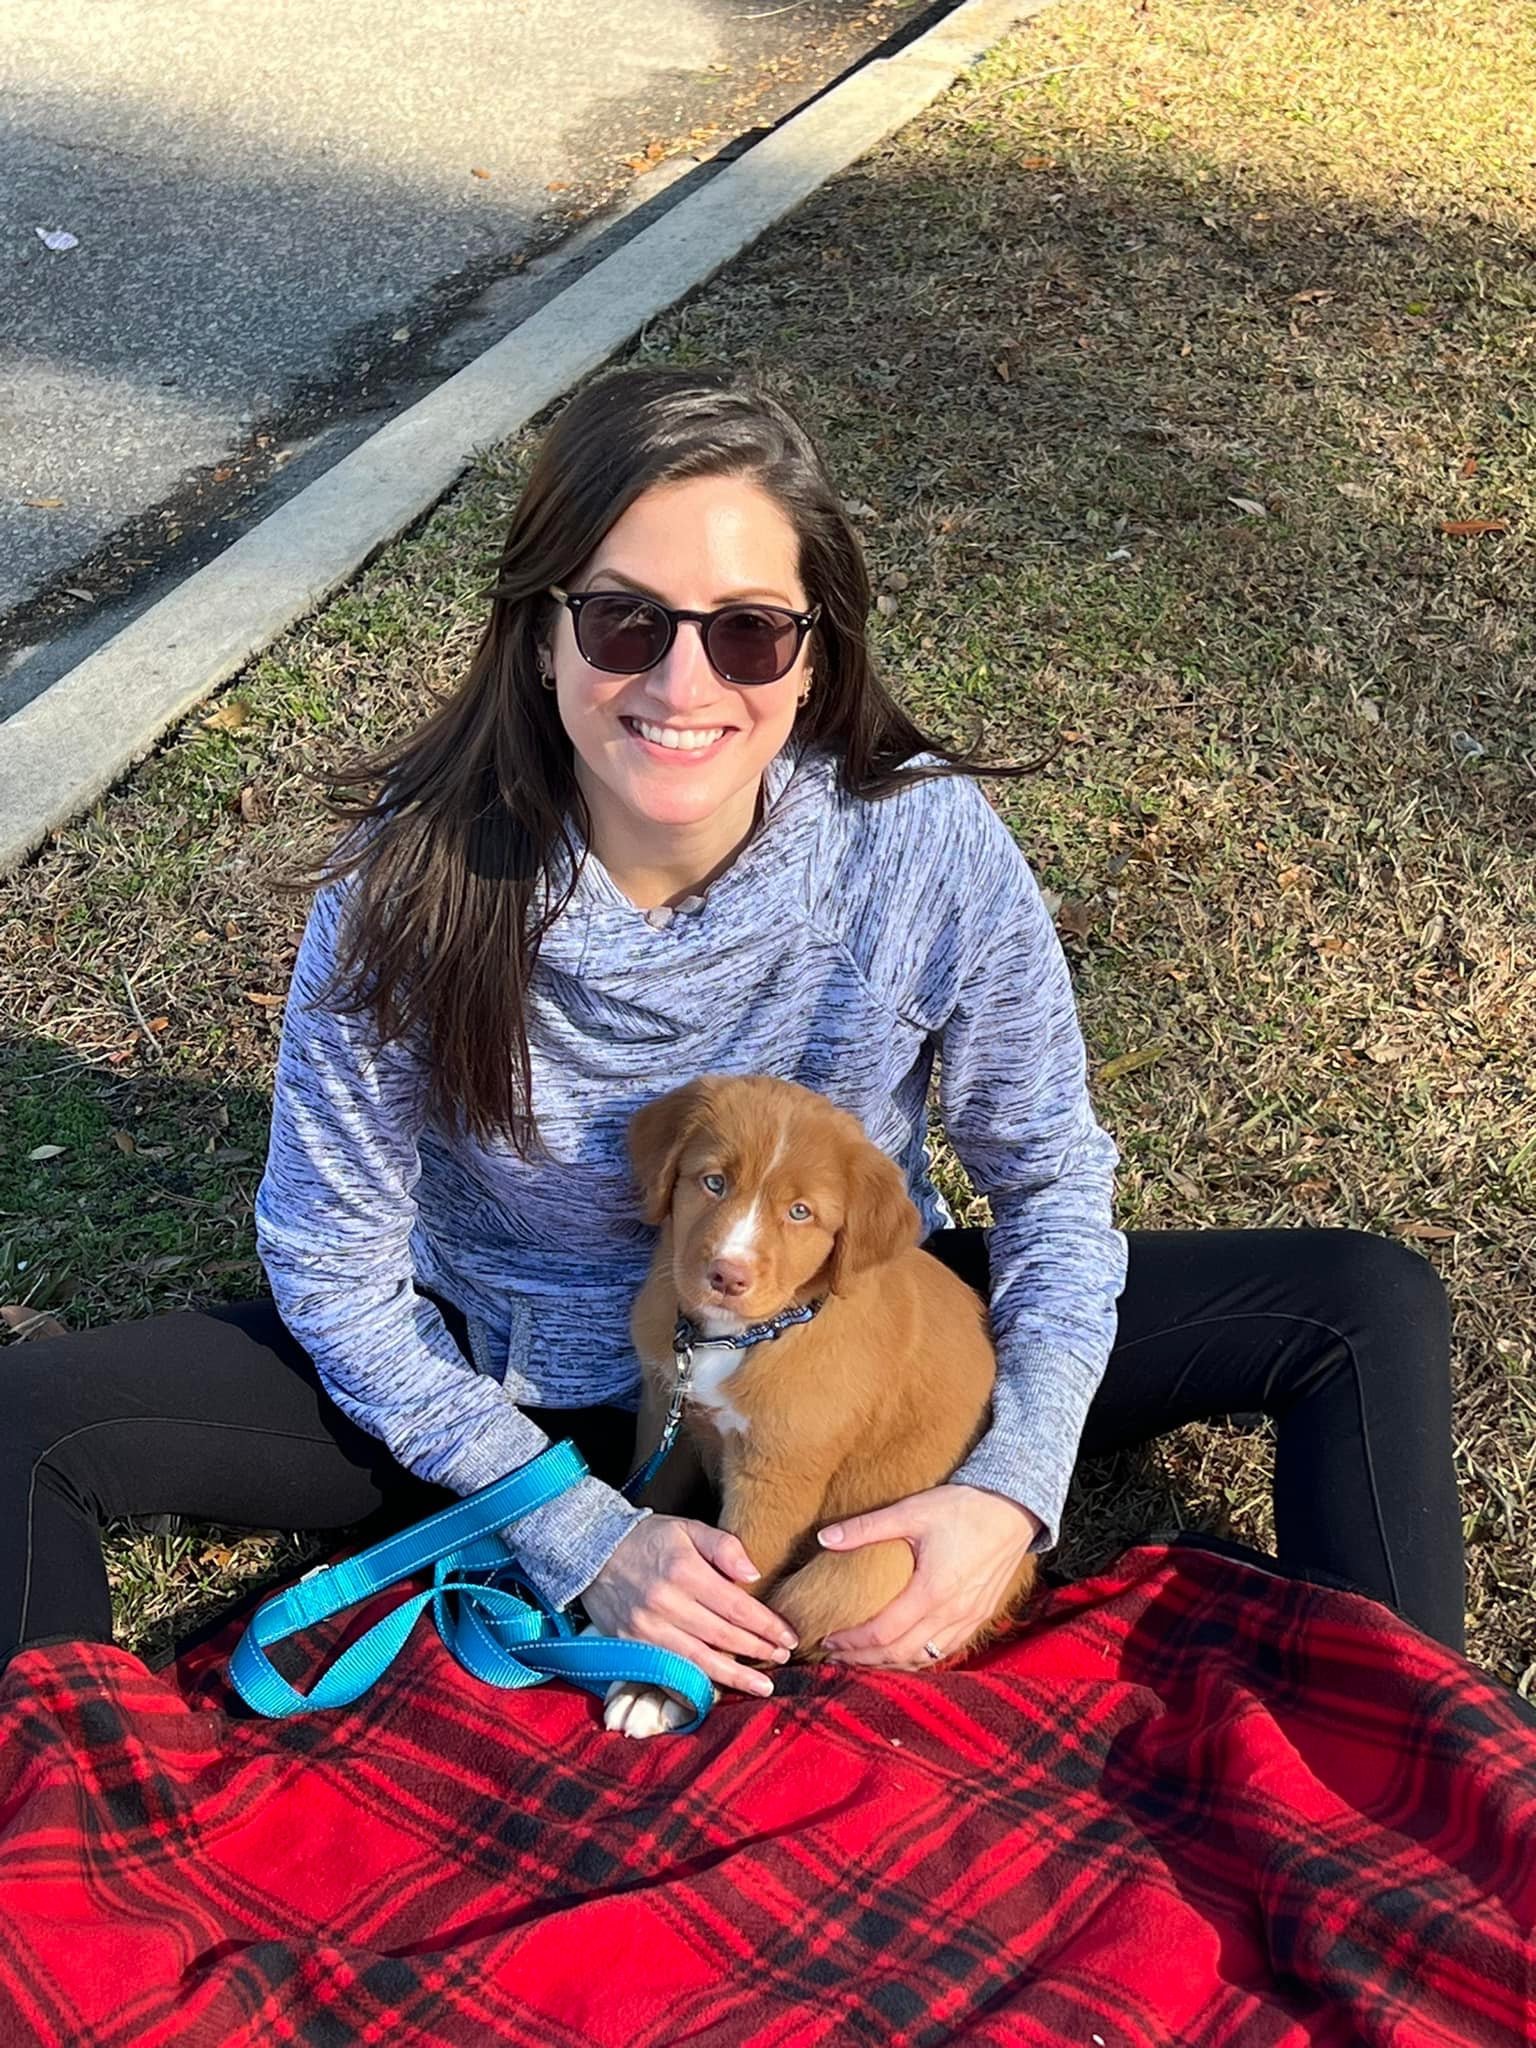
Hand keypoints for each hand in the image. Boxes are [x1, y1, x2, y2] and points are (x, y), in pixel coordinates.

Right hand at [581, 1515, 799, 1697]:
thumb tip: (754, 1573)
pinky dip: (697, 1683)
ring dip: (735, 1677)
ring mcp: (648, 1628)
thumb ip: (724, 1546)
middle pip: (723, 1636)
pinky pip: (672, 1670)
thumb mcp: (687, 1528)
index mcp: (685, 1571)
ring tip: (762, 1686)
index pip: (737, 1606)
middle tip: (783, 1659)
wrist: (590, 1552)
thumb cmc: (647, 1538)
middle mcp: (667, 1603)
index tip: (788, 1636)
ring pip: (700, 1660)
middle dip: (757, 1650)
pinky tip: (719, 1689)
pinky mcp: (633, 1646)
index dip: (766, 1625)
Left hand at [817, 1483, 1041, 1669]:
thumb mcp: (911, 1511)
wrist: (1014, 1508)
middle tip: (835, 1656)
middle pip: (901, 1654)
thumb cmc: (963, 1507)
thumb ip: (865, 1528)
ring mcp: (970, 1618)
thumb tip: (824, 1538)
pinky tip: (902, 1652)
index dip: (853, 1642)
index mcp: (933, 1591)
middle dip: (864, 1660)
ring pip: (924, 1658)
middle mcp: (953, 1613)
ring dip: (890, 1664)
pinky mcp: (980, 1616)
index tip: (828, 1639)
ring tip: (862, 1658)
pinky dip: (919, 1657)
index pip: (884, 1633)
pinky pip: (946, 1650)